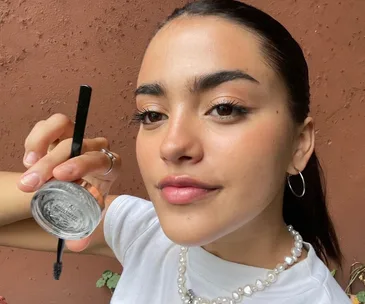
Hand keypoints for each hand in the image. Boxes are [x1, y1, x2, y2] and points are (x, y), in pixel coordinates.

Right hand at [17, 113, 120, 250]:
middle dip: (51, 162)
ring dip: (42, 142)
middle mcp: (96, 147)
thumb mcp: (89, 212)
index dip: (81, 164)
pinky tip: (29, 158)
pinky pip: (47, 126)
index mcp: (109, 166)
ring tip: (28, 165)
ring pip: (62, 124)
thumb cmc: (89, 195)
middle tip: (30, 182)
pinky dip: (35, 139)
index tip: (60, 176)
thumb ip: (84, 229)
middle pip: (77, 144)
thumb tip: (76, 246)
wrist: (83, 182)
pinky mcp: (61, 131)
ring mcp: (78, 136)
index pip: (100, 159)